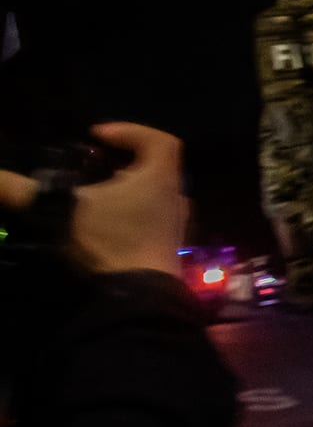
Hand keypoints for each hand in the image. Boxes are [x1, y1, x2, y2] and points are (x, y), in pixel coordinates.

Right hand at [0, 123, 188, 278]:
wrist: (138, 296)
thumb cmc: (109, 240)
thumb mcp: (61, 209)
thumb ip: (23, 190)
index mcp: (161, 178)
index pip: (160, 140)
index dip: (131, 130)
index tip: (97, 136)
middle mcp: (175, 197)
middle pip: (156, 166)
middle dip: (122, 161)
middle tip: (90, 165)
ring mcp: (175, 225)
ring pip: (153, 195)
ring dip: (125, 189)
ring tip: (92, 194)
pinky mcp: (167, 248)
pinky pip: (151, 218)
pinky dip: (129, 212)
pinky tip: (102, 224)